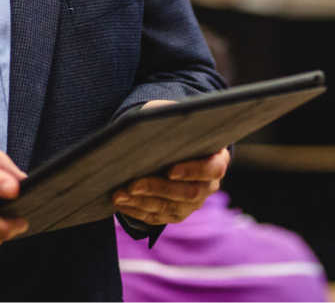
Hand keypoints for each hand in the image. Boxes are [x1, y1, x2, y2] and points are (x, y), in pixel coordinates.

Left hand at [111, 101, 229, 224]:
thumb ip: (166, 118)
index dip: (193, 171)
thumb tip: (147, 124)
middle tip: (132, 185)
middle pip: (189, 193)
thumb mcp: (172, 116)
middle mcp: (209, 184)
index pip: (213, 168)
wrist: (171, 143)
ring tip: (118, 194)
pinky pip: (158, 217)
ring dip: (142, 202)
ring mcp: (194, 202)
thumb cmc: (172, 126)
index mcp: (217, 158)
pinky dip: (137, 211)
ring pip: (170, 208)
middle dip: (158, 189)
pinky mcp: (176, 213)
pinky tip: (121, 202)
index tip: (170, 170)